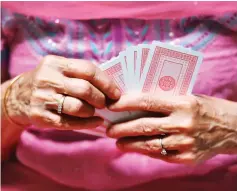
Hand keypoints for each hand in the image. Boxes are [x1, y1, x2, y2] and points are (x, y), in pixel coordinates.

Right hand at [7, 55, 120, 129]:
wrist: (17, 96)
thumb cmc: (47, 82)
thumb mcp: (59, 70)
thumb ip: (80, 74)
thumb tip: (110, 85)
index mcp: (55, 63)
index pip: (88, 70)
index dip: (106, 82)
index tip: (116, 93)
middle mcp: (47, 79)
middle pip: (84, 89)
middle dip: (101, 98)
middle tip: (106, 103)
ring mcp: (42, 98)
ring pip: (77, 107)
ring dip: (92, 111)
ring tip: (95, 111)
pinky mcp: (40, 116)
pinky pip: (69, 123)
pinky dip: (87, 124)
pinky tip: (96, 122)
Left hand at [107, 93, 236, 163]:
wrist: (232, 128)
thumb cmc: (206, 108)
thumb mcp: (187, 98)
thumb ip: (164, 102)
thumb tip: (136, 106)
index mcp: (183, 103)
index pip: (147, 101)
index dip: (126, 103)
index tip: (112, 105)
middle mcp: (183, 123)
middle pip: (144, 126)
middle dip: (122, 128)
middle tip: (108, 129)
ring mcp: (185, 143)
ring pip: (150, 144)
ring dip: (130, 143)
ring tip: (118, 142)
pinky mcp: (188, 158)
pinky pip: (161, 156)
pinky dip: (145, 152)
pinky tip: (136, 149)